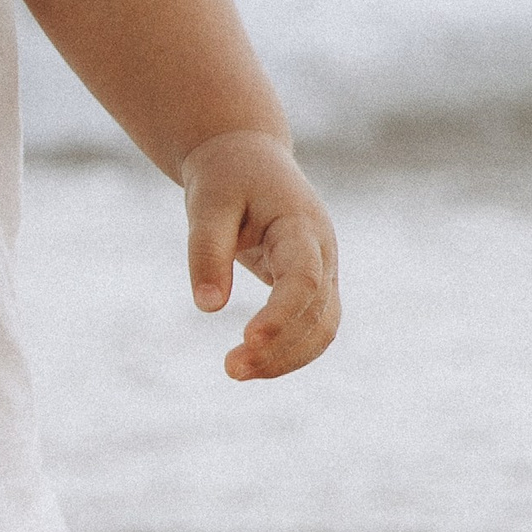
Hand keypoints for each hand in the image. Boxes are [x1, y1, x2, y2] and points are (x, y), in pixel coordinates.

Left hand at [182, 131, 338, 381]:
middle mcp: (322, 250)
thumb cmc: (226, 179)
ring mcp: (324, 270)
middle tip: (230, 368)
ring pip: (322, 329)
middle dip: (277, 347)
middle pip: (316, 312)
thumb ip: (207, 251)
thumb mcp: (207, 205)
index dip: (280, 314)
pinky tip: (254, 365)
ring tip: (236, 370)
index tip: (248, 339)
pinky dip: (289, 355)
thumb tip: (209, 307)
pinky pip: (315, 331)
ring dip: (285, 360)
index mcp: (300, 224)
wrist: (248, 161)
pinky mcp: (314, 288)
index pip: (303, 279)